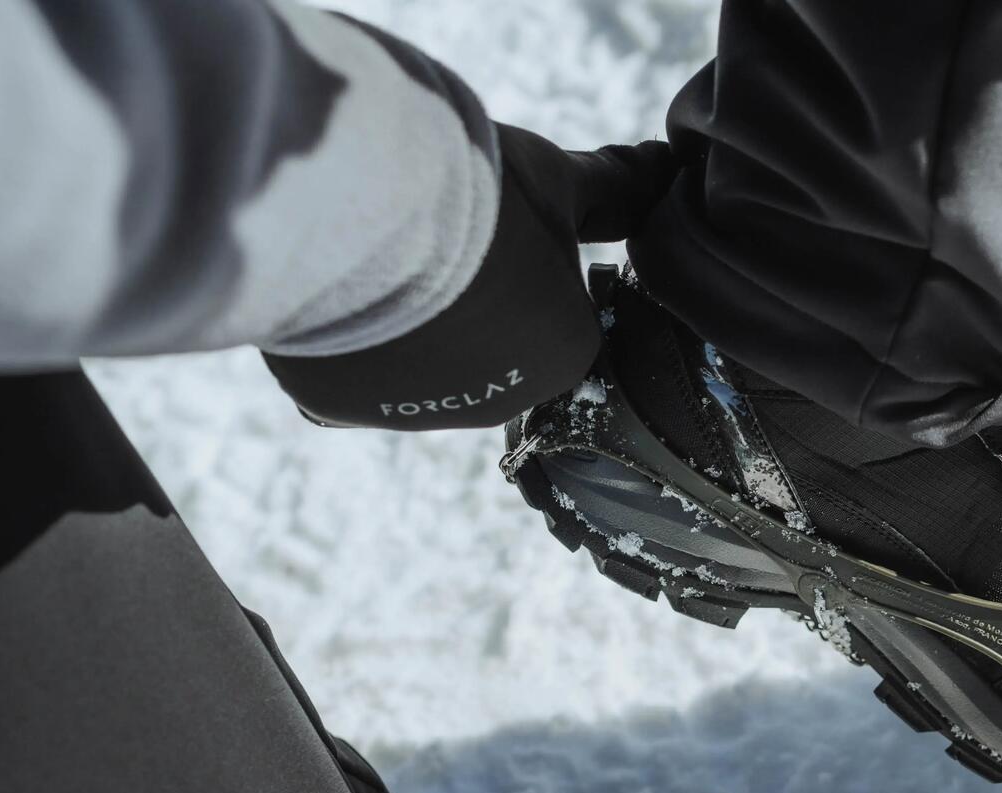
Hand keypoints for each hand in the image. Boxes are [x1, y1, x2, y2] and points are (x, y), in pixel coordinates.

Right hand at [263, 125, 680, 430]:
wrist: (354, 206)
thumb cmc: (476, 196)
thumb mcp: (557, 180)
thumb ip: (612, 188)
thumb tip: (665, 171)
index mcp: (565, 355)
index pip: (552, 314)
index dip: (519, 263)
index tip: (490, 229)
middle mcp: (497, 402)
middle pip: (482, 343)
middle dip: (460, 297)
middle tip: (430, 234)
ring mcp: (411, 412)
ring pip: (410, 362)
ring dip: (398, 321)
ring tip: (378, 253)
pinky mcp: (336, 405)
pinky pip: (343, 374)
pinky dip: (339, 340)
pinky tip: (336, 289)